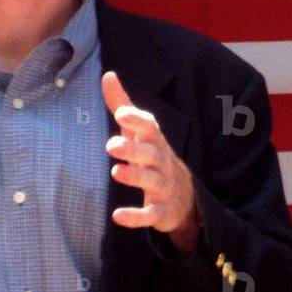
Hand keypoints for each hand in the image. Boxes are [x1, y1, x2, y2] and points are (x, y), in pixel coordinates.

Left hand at [101, 71, 199, 254]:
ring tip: (115, 172)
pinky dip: (136, 216)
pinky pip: (151, 214)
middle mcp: (161, 162)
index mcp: (155, 142)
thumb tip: (107, 75)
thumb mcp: (140, 132)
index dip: (137, 119)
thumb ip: (123, 106)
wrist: (183, 197)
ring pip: (152, 180)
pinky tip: (118, 216)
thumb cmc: (153, 157)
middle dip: (133, 148)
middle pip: (151, 153)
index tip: (120, 113)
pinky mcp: (161, 211)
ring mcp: (163, 186)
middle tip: (111, 145)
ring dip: (135, 176)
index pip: (149, 127)